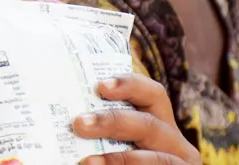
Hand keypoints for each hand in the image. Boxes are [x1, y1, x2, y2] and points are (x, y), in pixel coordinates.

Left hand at [73, 74, 200, 163]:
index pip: (151, 94)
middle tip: (79, 124)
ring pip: (157, 159)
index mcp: (156, 121)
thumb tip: (62, 117)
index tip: (100, 86)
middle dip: (113, 122)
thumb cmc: (114, 157)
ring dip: (120, 160)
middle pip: (149, 124)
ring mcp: (179, 164)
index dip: (129, 84)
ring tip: (88, 162)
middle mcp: (173, 141)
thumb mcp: (109, 141)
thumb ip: (95, 130)